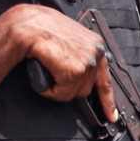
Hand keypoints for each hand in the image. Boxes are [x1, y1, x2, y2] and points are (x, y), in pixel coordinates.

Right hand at [11, 5, 116, 122]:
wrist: (28, 24)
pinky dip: (49, 89)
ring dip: (57, 87)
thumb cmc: (41, 29)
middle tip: (53, 72)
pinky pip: (62, 93)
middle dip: (68, 87)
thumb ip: (78, 56)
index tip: (112, 116)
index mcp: (96, 45)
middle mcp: (96, 53)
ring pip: (73, 93)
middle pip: (85, 89)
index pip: (105, 79)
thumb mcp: (67, 41)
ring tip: (47, 69)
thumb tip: (78, 74)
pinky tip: (44, 71)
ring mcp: (87, 62)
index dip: (108, 101)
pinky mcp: (76, 70)